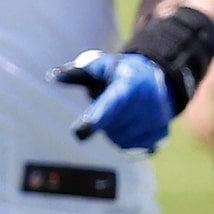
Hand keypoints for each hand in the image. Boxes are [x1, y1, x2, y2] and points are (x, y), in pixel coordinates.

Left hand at [54, 51, 173, 150]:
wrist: (156, 79)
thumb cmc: (118, 72)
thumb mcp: (100, 65)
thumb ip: (77, 72)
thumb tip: (53, 76)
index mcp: (132, 82)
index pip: (113, 102)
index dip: (97, 117)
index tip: (79, 132)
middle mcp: (149, 101)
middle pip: (112, 126)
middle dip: (102, 119)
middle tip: (108, 103)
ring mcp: (157, 119)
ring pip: (120, 139)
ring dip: (112, 130)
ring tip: (121, 112)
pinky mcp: (160, 134)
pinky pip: (132, 147)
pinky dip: (125, 139)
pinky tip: (130, 123)